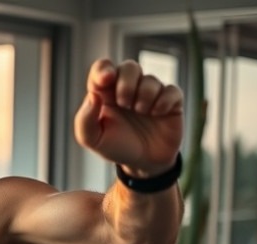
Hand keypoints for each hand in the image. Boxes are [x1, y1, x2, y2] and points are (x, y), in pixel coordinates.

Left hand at [74, 59, 183, 175]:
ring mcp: (150, 93)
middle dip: (127, 84)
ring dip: (144, 97)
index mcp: (106, 92)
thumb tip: (93, 95)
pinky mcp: (171, 101)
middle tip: (124, 104)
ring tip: (140, 113)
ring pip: (150, 79)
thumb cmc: (115, 147)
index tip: (107, 79)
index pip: (102, 68)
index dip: (104, 69)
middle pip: (129, 67)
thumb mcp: (92, 139)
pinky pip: (171, 90)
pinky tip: (157, 114)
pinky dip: (163, 102)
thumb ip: (85, 120)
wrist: (143, 164)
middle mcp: (128, 88)